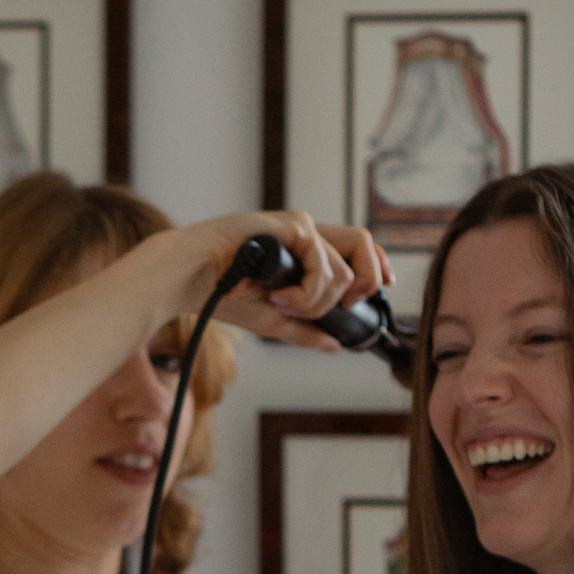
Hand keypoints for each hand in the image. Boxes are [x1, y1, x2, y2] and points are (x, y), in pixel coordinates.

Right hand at [158, 211, 394, 349]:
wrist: (189, 279)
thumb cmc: (221, 292)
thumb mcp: (273, 320)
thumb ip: (305, 330)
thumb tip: (336, 346)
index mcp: (305, 250)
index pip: (357, 248)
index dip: (378, 264)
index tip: (383, 287)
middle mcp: (306, 234)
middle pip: (364, 245)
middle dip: (365, 283)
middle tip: (342, 308)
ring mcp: (298, 228)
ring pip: (343, 269)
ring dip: (318, 301)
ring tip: (283, 306)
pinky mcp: (289, 227)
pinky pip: (322, 265)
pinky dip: (306, 293)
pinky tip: (278, 298)